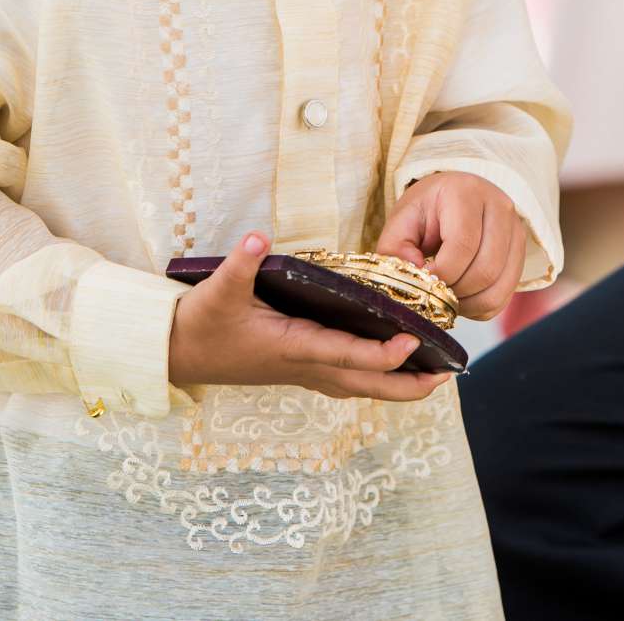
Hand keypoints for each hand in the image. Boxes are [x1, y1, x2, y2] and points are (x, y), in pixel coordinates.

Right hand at [167, 233, 451, 401]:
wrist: (177, 354)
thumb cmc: (200, 323)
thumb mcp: (217, 289)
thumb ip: (240, 263)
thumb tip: (257, 237)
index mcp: (291, 347)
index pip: (346, 354)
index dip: (382, 353)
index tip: (412, 341)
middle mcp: (303, 366)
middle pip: (365, 383)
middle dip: (407, 384)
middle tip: (446, 375)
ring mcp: (302, 372)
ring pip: (359, 386)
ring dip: (396, 385)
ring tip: (432, 375)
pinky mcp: (298, 369)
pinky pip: (346, 380)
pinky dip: (373, 377)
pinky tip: (389, 367)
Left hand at [373, 173, 526, 321]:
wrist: (453, 198)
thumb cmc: (426, 210)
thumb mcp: (402, 221)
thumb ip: (396, 248)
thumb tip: (415, 278)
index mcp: (466, 192)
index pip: (463, 245)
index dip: (441, 274)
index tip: (422, 283)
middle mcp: (499, 207)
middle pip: (486, 269)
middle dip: (455, 292)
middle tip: (434, 292)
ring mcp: (516, 230)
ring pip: (498, 286)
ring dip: (468, 303)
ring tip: (446, 296)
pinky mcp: (520, 252)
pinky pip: (505, 295)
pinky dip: (481, 306)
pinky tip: (462, 297)